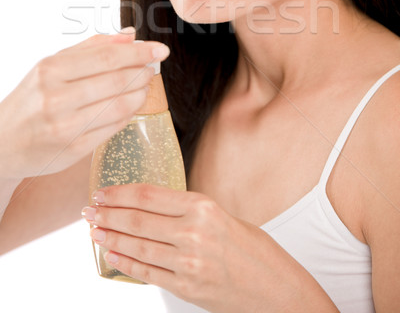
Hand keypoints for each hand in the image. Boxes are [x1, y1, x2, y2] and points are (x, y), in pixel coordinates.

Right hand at [0, 30, 169, 179]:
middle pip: (117, 80)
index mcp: (51, 70)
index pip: (108, 57)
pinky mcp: (73, 149)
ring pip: (119, 106)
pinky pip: (113, 128)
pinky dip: (128, 115)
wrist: (3, 141)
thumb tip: (130, 34)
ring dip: (140, 95)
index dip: (140, 52)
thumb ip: (91, 48)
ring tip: (144, 87)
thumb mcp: (52, 65)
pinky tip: (131, 106)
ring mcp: (65, 126)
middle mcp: (56, 97)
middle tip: (153, 68)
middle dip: (143, 73)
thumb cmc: (33, 97)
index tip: (160, 49)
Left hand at [82, 184, 322, 312]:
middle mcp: (193, 233)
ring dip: (110, 237)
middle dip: (108, 213)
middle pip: (137, 219)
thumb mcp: (225, 218)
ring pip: (137, 247)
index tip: (102, 192)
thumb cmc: (256, 252)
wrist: (278, 292)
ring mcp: (188, 263)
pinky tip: (111, 255)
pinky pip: (147, 273)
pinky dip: (125, 264)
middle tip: (88, 210)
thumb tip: (153, 207)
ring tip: (93, 230)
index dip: (120, 193)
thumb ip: (190, 212)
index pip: (149, 195)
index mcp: (203, 207)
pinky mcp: (186, 288)